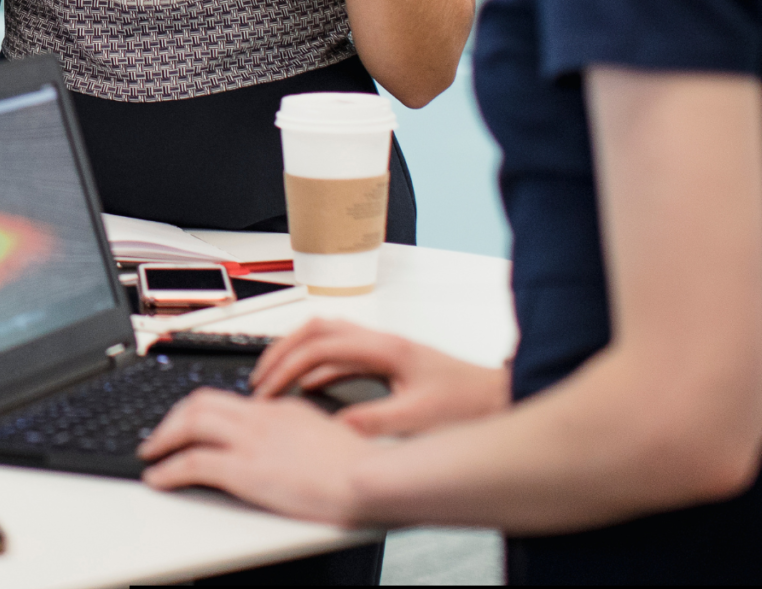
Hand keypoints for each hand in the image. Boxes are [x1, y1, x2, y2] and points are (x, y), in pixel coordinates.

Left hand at [138, 387, 376, 523]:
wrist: (373, 479)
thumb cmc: (363, 468)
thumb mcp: (329, 439)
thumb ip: (303, 435)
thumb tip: (294, 446)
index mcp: (282, 409)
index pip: (229, 400)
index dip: (200, 411)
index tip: (188, 423)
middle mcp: (261, 417)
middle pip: (200, 402)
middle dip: (172, 418)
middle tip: (159, 435)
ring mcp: (252, 441)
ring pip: (189, 424)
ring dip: (162, 439)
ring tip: (150, 454)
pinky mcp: (247, 469)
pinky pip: (193, 463)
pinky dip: (168, 470)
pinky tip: (159, 479)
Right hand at [247, 319, 509, 437]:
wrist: (501, 397)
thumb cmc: (470, 403)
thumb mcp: (420, 418)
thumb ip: (374, 421)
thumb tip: (334, 430)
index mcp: (385, 348)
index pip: (321, 345)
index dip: (288, 365)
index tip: (269, 388)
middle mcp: (380, 342)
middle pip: (316, 330)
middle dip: (281, 351)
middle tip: (261, 379)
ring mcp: (383, 349)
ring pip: (326, 338)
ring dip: (297, 355)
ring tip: (276, 380)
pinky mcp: (388, 362)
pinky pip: (340, 354)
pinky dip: (316, 366)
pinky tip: (309, 387)